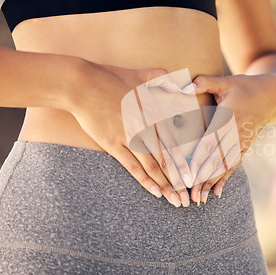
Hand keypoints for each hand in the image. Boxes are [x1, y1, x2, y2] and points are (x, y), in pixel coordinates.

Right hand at [66, 60, 191, 206]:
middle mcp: (146, 127)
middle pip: (167, 158)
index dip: (185, 162)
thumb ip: (163, 79)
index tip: (194, 177)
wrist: (81, 84)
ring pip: (153, 166)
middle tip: (189, 197)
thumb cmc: (110, 77)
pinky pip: (132, 166)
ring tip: (176, 200)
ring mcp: (129, 137)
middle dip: (179, 180)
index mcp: (155, 112)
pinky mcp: (113, 143)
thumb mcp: (142, 74)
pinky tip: (155, 192)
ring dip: (165, 185)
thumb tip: (180, 83)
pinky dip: (145, 180)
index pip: (175, 143)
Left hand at [189, 73, 275, 203]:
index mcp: (228, 117)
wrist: (271, 95)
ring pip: (224, 166)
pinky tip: (216, 193)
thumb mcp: (225, 81)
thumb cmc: (243, 86)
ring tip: (199, 199)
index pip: (210, 142)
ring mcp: (241, 142)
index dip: (199, 159)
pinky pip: (233, 166)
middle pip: (216, 159)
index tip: (188, 174)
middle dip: (203, 179)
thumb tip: (183, 87)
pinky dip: (224, 180)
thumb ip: (203, 82)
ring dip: (211, 183)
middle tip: (189, 195)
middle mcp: (235, 133)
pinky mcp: (244, 147)